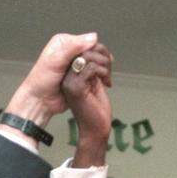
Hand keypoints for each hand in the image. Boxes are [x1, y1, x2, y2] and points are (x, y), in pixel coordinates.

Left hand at [3, 33, 103, 127]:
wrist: (41, 101)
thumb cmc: (42, 81)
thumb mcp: (55, 60)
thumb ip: (72, 47)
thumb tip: (93, 37)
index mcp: (64, 43)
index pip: (87, 41)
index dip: (96, 50)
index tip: (98, 61)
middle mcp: (71, 51)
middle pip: (93, 51)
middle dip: (100, 61)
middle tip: (103, 71)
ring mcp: (76, 63)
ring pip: (96, 61)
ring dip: (102, 68)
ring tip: (105, 77)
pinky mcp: (80, 75)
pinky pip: (94, 72)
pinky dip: (100, 75)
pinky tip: (103, 80)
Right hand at [61, 43, 112, 165]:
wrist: (96, 129)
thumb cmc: (96, 109)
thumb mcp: (95, 82)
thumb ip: (93, 67)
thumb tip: (99, 48)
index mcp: (69, 75)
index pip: (81, 49)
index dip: (98, 50)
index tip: (109, 63)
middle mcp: (66, 77)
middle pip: (84, 50)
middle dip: (103, 55)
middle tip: (110, 70)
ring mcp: (69, 82)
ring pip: (89, 57)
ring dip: (105, 65)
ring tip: (108, 78)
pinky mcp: (76, 88)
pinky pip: (91, 68)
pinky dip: (104, 73)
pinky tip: (107, 84)